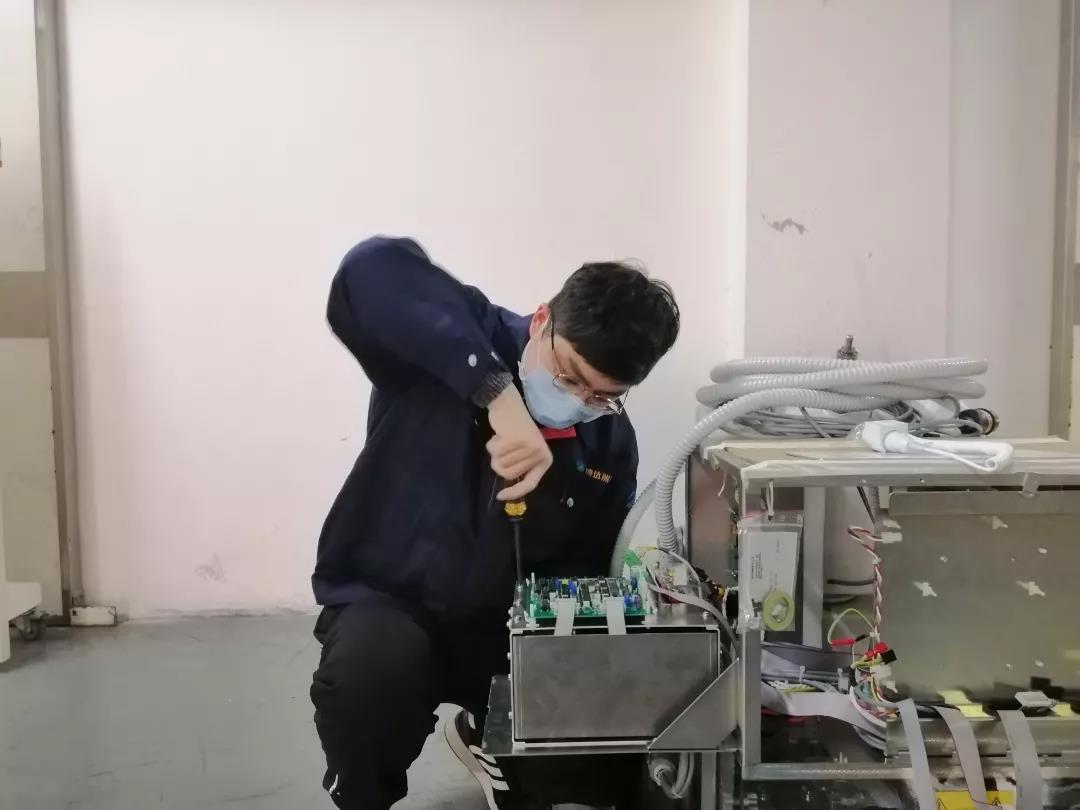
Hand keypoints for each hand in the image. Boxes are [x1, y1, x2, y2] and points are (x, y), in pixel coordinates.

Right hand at [486, 386, 552, 500]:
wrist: (510, 405)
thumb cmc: (516, 430)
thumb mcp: (525, 452)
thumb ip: (521, 468)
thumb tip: (507, 492)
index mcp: (544, 460)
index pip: (529, 485)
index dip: (514, 493)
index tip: (500, 496)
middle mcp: (539, 455)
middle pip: (509, 475)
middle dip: (501, 462)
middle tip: (505, 446)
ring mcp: (528, 447)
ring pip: (500, 465)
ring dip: (495, 452)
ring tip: (503, 439)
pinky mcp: (515, 440)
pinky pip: (494, 452)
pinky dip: (492, 444)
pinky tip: (499, 434)